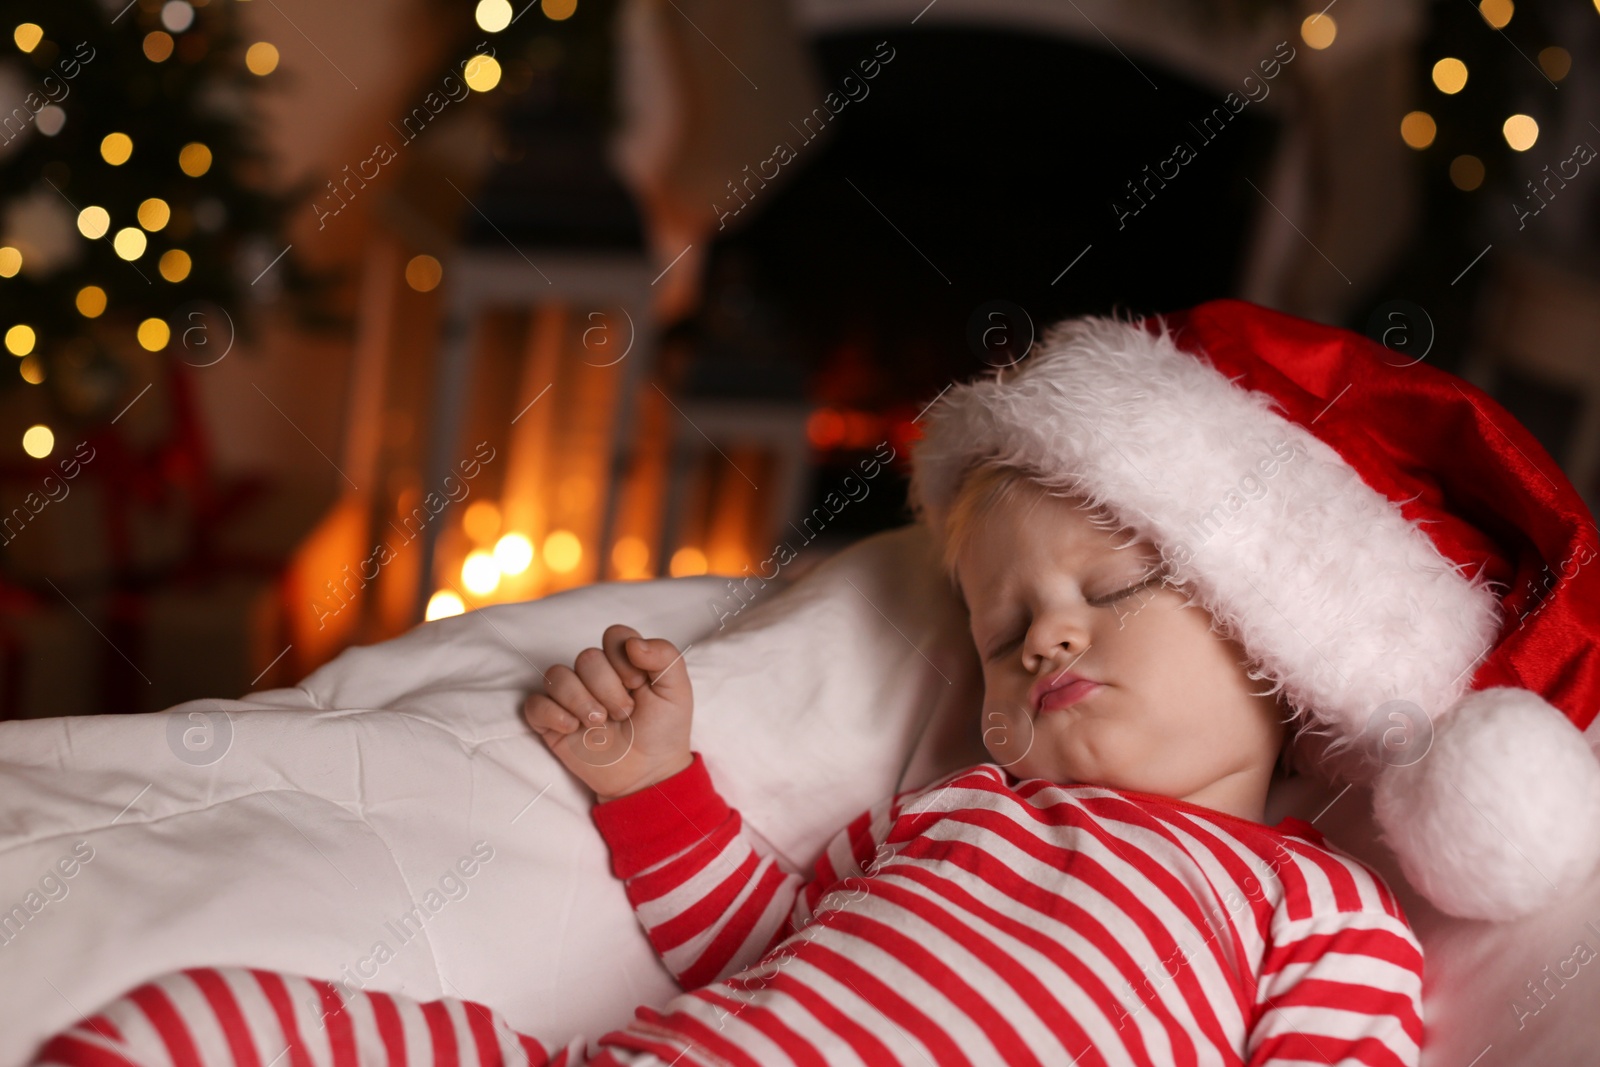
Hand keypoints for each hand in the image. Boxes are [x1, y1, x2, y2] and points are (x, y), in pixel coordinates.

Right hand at [523, 623, 693, 800]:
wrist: (647, 774)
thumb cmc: (663, 731)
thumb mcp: (677, 691)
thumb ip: (665, 656)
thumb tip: (633, 643)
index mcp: (623, 663)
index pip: (613, 636)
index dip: (624, 659)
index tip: (638, 685)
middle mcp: (595, 677)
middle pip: (586, 657)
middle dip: (608, 688)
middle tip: (624, 714)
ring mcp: (572, 698)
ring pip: (557, 675)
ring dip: (581, 700)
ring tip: (600, 724)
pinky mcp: (552, 722)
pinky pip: (535, 704)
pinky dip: (552, 714)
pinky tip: (573, 728)